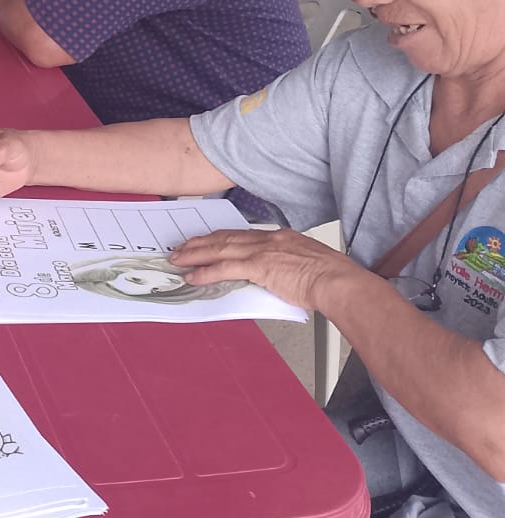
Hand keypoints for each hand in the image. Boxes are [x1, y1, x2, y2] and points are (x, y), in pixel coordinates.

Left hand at [168, 228, 364, 311]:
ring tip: (178, 260)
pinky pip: (224, 268)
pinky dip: (205, 273)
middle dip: (200, 243)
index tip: (207, 240)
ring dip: (195, 255)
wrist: (340, 283)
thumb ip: (287, 266)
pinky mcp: (259, 266)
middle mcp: (269, 240)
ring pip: (219, 250)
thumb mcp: (307, 265)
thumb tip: (276, 276)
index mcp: (282, 237)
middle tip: (182, 247)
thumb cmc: (333, 280)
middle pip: (226, 238)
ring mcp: (263, 251)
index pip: (243, 235)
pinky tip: (193, 276)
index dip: (221, 238)